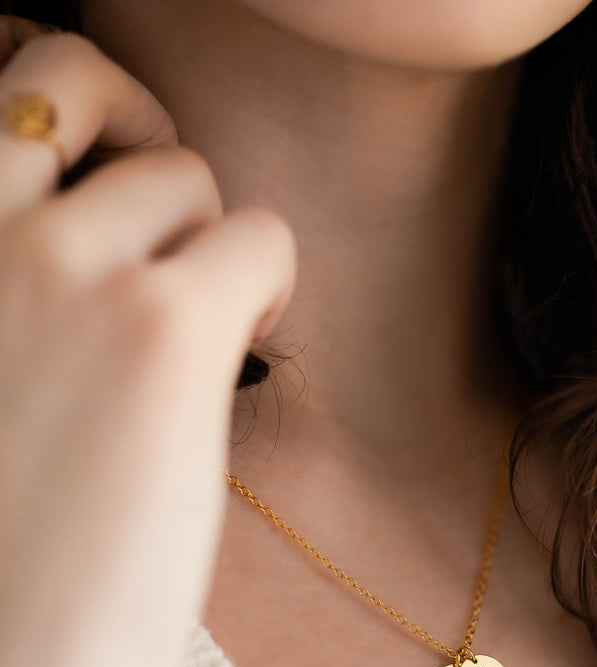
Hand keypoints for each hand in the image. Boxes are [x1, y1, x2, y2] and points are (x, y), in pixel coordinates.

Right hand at [0, 19, 295, 666]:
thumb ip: (2, 318)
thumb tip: (75, 263)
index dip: (55, 139)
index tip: (94, 204)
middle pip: (63, 74)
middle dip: (133, 137)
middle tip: (167, 228)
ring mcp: (51, 266)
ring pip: (181, 169)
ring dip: (208, 238)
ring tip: (204, 329)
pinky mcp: (158, 329)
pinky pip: (258, 238)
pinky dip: (266, 284)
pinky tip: (241, 358)